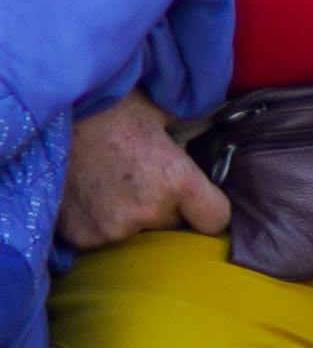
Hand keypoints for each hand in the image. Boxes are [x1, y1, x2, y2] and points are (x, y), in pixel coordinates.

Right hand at [55, 94, 225, 250]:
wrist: (61, 113)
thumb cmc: (118, 110)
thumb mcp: (169, 121)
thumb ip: (193, 149)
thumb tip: (213, 157)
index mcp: (178, 182)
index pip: (216, 220)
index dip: (210, 209)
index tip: (200, 203)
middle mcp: (148, 211)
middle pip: (174, 226)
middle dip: (166, 209)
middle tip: (145, 182)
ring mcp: (112, 228)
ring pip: (138, 234)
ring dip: (131, 218)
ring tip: (114, 186)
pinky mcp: (82, 236)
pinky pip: (105, 238)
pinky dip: (101, 223)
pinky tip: (93, 196)